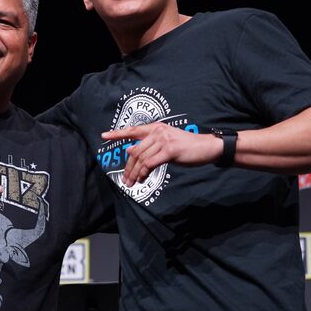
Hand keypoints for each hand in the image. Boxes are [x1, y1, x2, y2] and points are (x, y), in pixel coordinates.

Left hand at [101, 123, 221, 186]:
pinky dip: (143, 173)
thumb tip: (129, 150)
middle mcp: (158, 131)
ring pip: (141, 158)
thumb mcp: (166, 143)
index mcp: (156, 128)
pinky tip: (142, 179)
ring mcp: (163, 140)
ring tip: (131, 183)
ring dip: (134, 173)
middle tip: (125, 179)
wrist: (206, 147)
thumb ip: (149, 145)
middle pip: (135, 151)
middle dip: (128, 167)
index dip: (117, 134)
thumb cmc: (187, 147)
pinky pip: (150, 163)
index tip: (104, 136)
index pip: (133, 130)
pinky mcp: (169, 150)